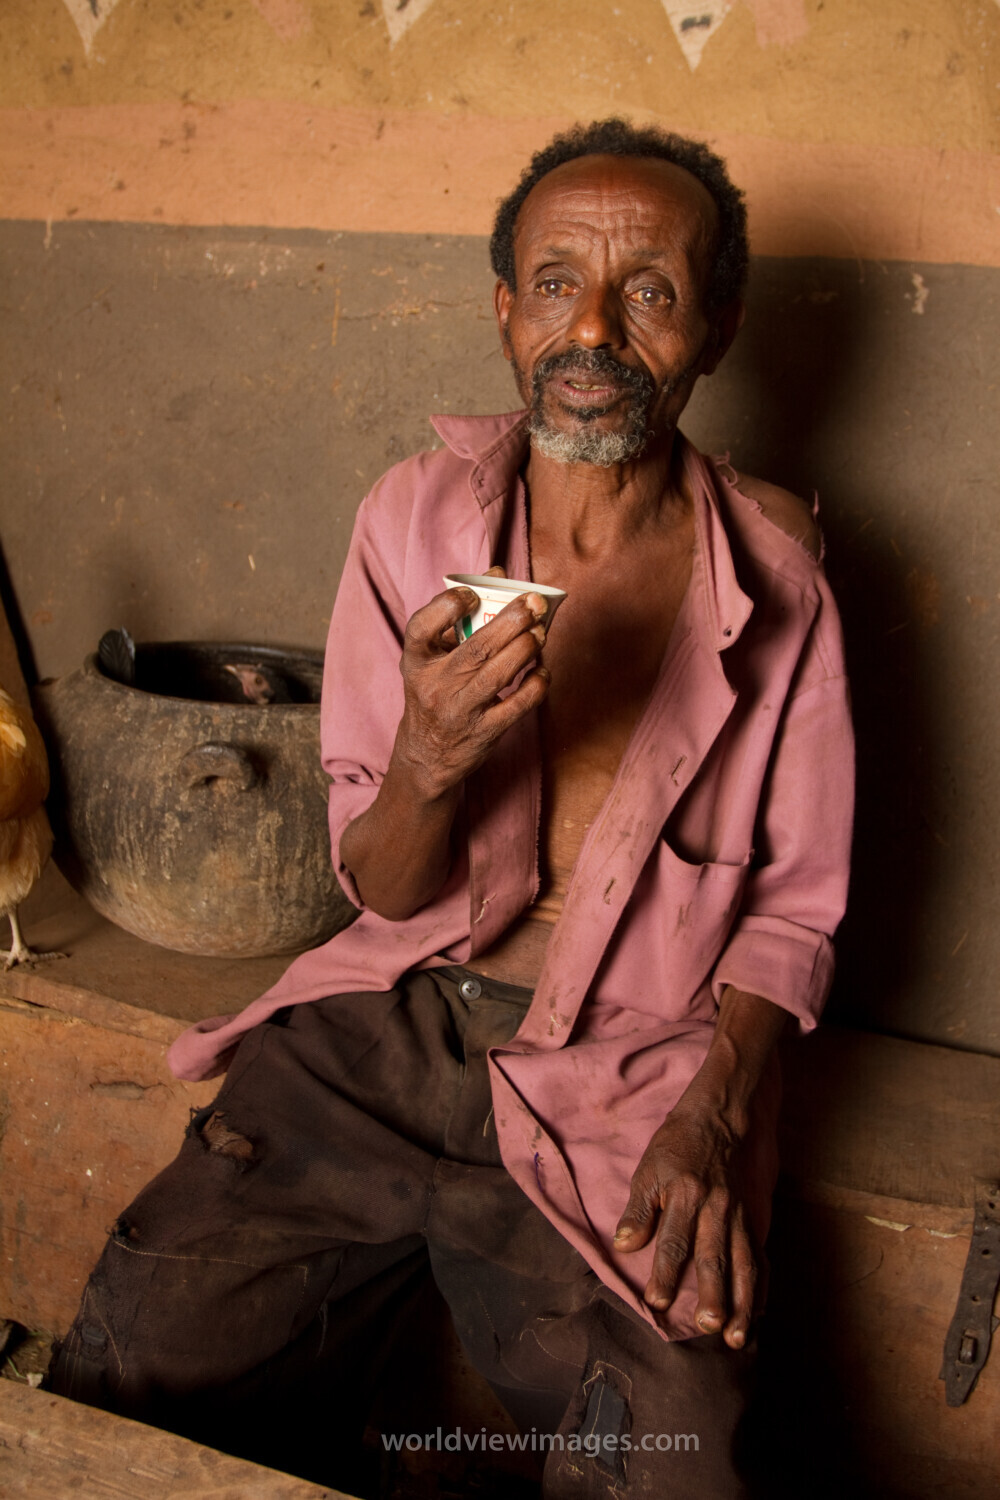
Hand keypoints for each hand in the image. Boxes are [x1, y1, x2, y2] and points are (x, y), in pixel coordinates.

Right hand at [393, 577, 550, 800]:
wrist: (427, 754)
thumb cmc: (435, 692)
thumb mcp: (433, 657)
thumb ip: (460, 615)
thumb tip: (498, 573)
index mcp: (417, 661)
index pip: (421, 628)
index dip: (447, 606)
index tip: (471, 594)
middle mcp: (434, 686)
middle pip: (475, 648)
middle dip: (510, 621)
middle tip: (534, 603)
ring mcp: (460, 711)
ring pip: (497, 675)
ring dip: (525, 648)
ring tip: (541, 631)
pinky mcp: (484, 732)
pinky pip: (517, 705)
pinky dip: (535, 684)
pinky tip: (542, 670)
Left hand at [613, 1104, 758, 1348]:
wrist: (725, 1116)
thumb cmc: (680, 1143)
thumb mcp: (649, 1167)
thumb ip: (639, 1209)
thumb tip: (624, 1246)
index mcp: (685, 1195)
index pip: (674, 1240)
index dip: (664, 1272)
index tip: (655, 1301)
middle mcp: (716, 1209)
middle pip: (713, 1257)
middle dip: (712, 1294)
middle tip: (707, 1326)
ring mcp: (740, 1216)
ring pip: (743, 1265)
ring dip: (742, 1303)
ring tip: (737, 1337)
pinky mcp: (756, 1219)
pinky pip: (760, 1258)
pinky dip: (760, 1288)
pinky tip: (757, 1314)